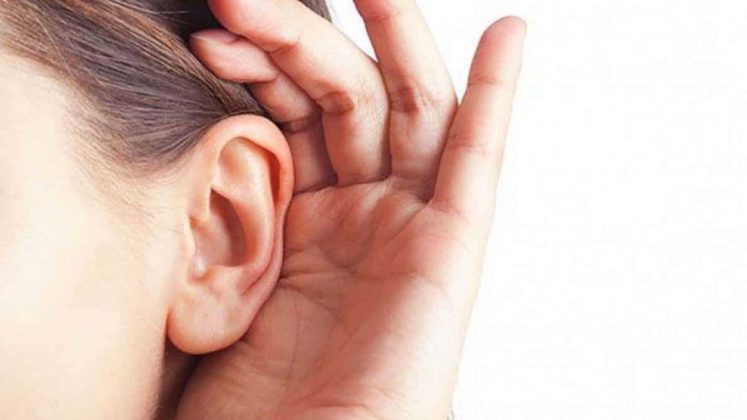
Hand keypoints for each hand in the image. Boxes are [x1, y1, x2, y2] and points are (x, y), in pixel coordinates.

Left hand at [177, 0, 524, 417]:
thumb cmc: (249, 402)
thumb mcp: (209, 282)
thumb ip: (210, 210)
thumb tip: (182, 132)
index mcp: (299, 224)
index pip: (288, 118)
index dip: (256, 67)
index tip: (212, 31)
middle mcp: (357, 216)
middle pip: (343, 99)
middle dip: (300, 40)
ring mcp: (406, 228)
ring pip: (405, 108)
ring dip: (388, 36)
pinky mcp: (453, 250)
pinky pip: (479, 162)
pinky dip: (498, 97)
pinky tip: (508, 33)